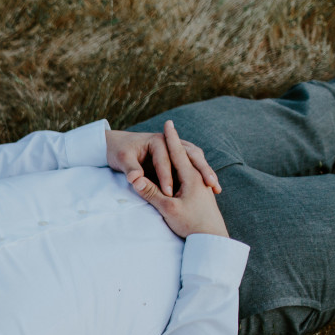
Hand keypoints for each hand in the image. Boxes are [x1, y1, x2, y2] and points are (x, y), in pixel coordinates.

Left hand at [106, 128, 220, 196]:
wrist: (119, 145)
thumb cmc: (119, 151)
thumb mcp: (122, 159)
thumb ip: (130, 169)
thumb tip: (135, 179)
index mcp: (157, 140)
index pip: (164, 161)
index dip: (166, 177)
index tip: (168, 194)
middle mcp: (170, 143)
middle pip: (190, 157)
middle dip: (200, 171)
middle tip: (209, 186)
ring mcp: (176, 150)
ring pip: (196, 161)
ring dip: (207, 174)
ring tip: (215, 189)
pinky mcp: (178, 159)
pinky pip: (194, 168)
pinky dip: (204, 177)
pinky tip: (212, 190)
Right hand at [128, 120, 228, 238]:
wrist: (212, 240)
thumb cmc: (191, 224)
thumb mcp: (167, 208)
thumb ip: (151, 192)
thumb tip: (135, 178)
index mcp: (190, 176)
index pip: (178, 151)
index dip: (171, 137)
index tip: (168, 123)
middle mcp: (197, 177)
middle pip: (186, 154)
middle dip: (177, 142)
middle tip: (169, 128)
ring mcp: (201, 186)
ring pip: (190, 163)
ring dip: (181, 153)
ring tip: (175, 145)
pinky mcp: (201, 194)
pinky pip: (192, 174)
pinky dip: (185, 166)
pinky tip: (183, 170)